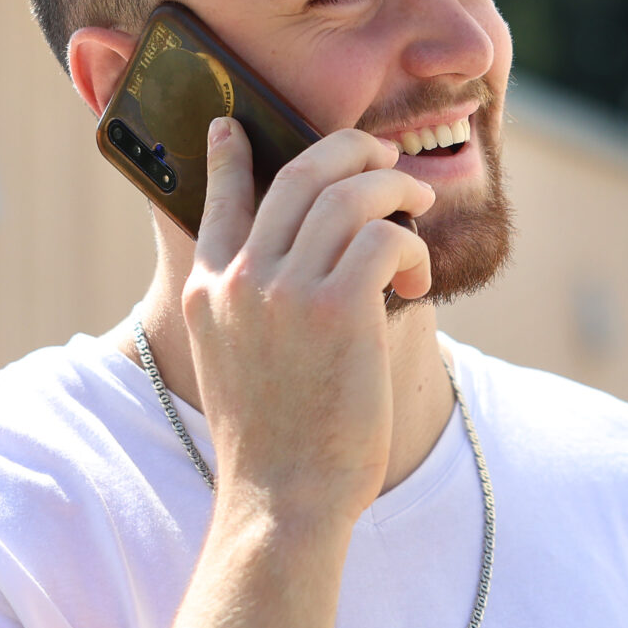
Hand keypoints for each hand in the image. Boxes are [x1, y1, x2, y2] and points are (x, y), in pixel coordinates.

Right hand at [179, 118, 436, 525]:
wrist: (284, 501)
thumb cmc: (274, 445)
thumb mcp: (235, 365)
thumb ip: (247, 311)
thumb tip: (293, 272)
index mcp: (208, 291)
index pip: (216, 200)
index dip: (229, 156)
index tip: (235, 126)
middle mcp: (241, 280)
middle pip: (300, 175)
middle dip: (350, 151)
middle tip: (382, 156)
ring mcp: (286, 291)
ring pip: (351, 194)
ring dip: (395, 191)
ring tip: (418, 208)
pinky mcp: (339, 310)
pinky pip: (385, 238)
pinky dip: (411, 247)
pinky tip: (416, 279)